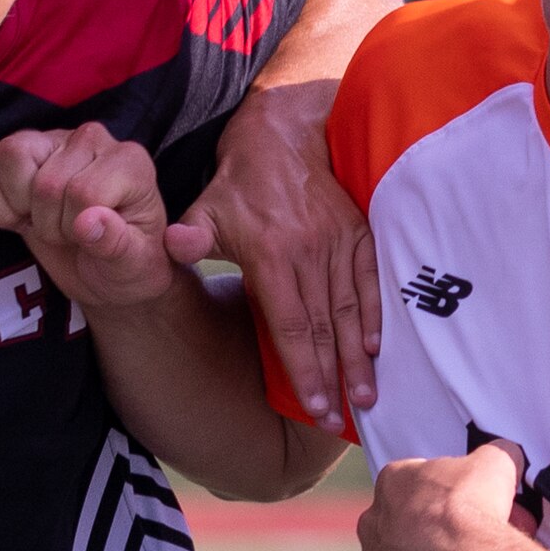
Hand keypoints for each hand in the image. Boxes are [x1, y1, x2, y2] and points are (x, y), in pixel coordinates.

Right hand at [0, 124, 190, 319]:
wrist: (104, 272)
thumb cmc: (126, 264)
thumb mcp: (133, 266)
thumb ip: (116, 244)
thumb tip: (88, 222)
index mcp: (129, 161)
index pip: (84, 192)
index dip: (80, 229)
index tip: (94, 237)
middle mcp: (91, 139)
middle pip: (46, 184)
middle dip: (53, 226)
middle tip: (72, 235)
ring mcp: (51, 140)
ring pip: (11, 155)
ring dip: (22, 207)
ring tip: (47, 222)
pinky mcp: (17, 154)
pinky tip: (25, 218)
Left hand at [183, 76, 379, 432]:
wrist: (286, 130)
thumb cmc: (241, 179)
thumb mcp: (208, 203)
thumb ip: (193, 232)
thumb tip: (173, 246)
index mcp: (272, 254)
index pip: (291, 324)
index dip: (304, 368)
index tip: (313, 405)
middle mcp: (309, 252)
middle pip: (324, 327)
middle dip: (334, 377)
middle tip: (338, 420)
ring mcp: (338, 242)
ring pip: (350, 310)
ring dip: (359, 357)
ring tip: (366, 397)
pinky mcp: (358, 232)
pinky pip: (371, 280)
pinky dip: (376, 314)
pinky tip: (376, 346)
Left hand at [355, 440, 538, 550]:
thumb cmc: (474, 511)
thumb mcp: (496, 463)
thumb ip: (495, 456)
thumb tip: (505, 455)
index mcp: (394, 483)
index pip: (417, 483)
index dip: (452, 496)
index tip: (475, 508)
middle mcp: (374, 523)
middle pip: (405, 526)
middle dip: (438, 534)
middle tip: (476, 544)